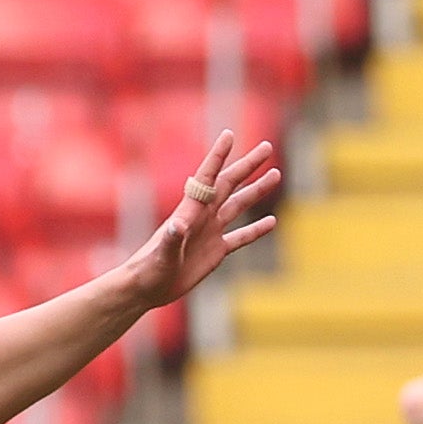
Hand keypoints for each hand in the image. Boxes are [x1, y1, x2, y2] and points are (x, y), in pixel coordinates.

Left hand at [116, 134, 282, 309]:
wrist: (146, 288)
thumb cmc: (148, 270)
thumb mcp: (161, 255)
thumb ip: (171, 240)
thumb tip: (178, 225)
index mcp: (189, 211)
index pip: (207, 177)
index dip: (218, 156)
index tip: (229, 135)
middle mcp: (202, 216)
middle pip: (229, 184)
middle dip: (248, 165)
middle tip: (267, 147)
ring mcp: (210, 232)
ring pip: (239, 206)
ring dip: (257, 190)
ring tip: (276, 174)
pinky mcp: (216, 251)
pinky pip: (241, 237)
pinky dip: (256, 230)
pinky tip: (272, 222)